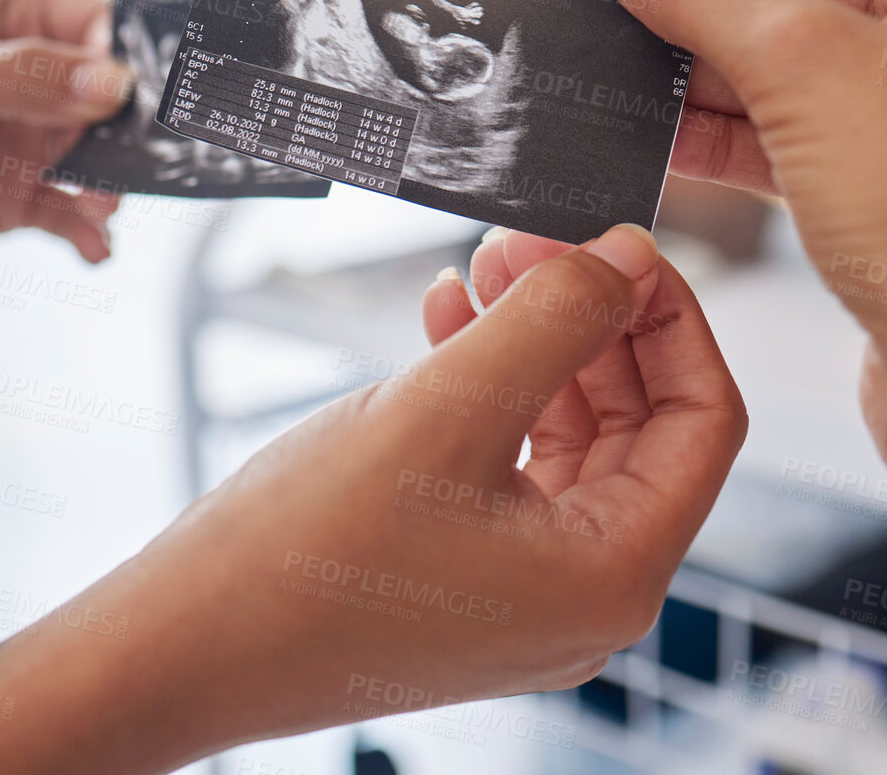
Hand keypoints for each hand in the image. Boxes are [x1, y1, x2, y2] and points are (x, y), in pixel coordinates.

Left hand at [0, 0, 131, 370]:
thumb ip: (25, 79)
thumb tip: (114, 83)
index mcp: (18, 17)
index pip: (105, 26)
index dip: (139, 56)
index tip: (161, 95)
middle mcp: (37, 76)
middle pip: (119, 100)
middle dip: (138, 133)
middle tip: (144, 164)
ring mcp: (32, 140)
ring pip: (106, 160)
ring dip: (116, 185)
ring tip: (101, 206)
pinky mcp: (22, 200)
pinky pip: (77, 215)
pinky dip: (91, 232)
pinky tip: (92, 248)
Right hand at [0, 224, 746, 774]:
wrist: (183, 645)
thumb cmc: (302, 556)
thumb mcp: (445, 410)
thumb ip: (552, 322)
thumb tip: (624, 259)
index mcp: (613, 574)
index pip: (704, 421)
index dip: (673, 318)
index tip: (621, 244)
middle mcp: (586, 593)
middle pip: (638, 422)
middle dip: (589, 318)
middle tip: (529, 241)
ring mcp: (527, 589)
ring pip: (571, 434)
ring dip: (535, 342)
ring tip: (482, 264)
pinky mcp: (470, 575)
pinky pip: (511, 461)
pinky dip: (490, 387)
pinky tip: (444, 320)